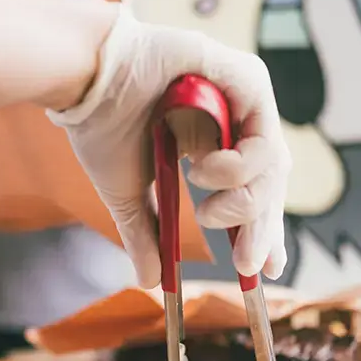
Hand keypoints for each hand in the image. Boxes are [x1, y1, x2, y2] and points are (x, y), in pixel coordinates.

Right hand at [47, 7, 290, 288]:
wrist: (87, 84)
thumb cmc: (103, 127)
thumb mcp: (129, 195)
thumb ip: (147, 235)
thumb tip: (150, 282)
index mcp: (212, 145)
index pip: (254, 193)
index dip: (263, 232)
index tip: (263, 270)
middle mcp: (234, 120)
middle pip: (271, 183)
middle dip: (262, 230)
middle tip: (246, 264)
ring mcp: (242, 98)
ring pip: (274, 164)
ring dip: (243, 201)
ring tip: (206, 210)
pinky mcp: (246, 77)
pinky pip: (265, 134)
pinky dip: (240, 166)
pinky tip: (203, 171)